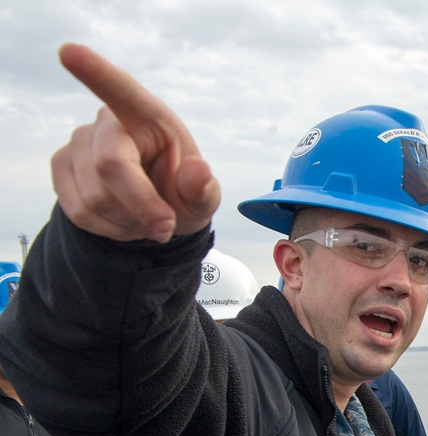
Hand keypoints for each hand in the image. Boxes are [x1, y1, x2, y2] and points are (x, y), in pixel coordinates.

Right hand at [51, 44, 219, 242]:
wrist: (158, 213)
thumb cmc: (182, 194)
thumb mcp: (203, 197)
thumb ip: (202, 189)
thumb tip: (199, 172)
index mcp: (148, 116)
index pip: (121, 90)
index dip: (95, 71)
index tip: (70, 53)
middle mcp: (108, 123)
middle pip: (110, 166)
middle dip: (142, 206)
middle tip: (166, 227)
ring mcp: (78, 143)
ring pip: (94, 198)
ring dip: (127, 222)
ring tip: (144, 217)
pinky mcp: (62, 167)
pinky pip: (79, 212)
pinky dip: (108, 229)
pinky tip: (124, 220)